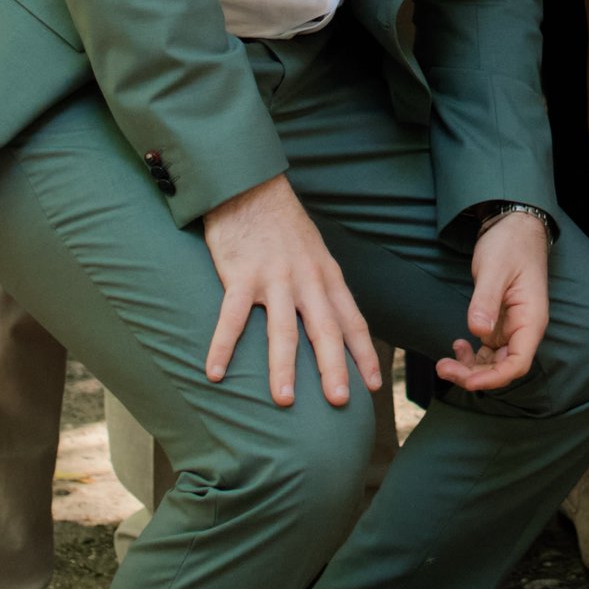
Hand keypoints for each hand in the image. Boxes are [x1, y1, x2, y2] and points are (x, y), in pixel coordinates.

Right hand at [202, 174, 380, 409]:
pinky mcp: (241, 275)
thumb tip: (334, 322)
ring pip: (282, 330)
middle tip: (340, 402)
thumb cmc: (282, 225)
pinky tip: (215, 373)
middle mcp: (306, 280)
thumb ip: (323, 287)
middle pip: (325, 330)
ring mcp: (274, 278)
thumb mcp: (315, 252)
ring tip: (284, 401)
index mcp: (327, 276)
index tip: (373, 386)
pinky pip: (232, 318)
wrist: (250, 187)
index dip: (363, 354)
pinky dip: (223, 347)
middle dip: (334, 368)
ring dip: (283, 368)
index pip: (352, 321)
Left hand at [437, 209, 552, 390]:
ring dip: (470, 369)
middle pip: (503, 368)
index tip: (467, 381)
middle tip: (443, 368)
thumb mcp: (495, 269)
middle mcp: (524, 328)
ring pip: (493, 362)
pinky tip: (457, 345)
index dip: (494, 378)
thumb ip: (486, 300)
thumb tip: (478, 331)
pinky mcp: (500, 323)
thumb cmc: (510, 245)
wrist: (514, 226)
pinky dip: (472, 355)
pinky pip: (488, 350)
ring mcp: (512, 327)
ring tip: (444, 363)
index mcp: (531, 319)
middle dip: (474, 375)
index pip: (518, 363)